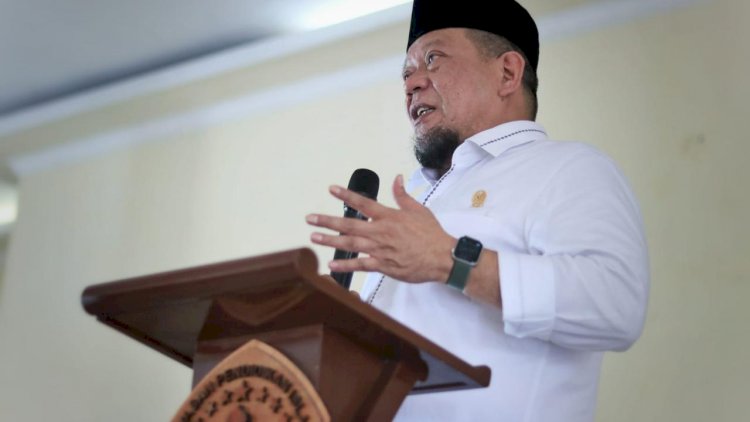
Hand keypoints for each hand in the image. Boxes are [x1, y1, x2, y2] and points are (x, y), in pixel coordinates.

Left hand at [306, 175, 454, 282]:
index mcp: (388, 216)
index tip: (331, 189)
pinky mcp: (383, 265)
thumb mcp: (418, 210)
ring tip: (314, 238)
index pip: (363, 203)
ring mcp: (380, 249)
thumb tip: (397, 179)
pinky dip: (345, 265)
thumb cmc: (431, 234)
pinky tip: (331, 265)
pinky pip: (361, 265)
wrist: (442, 257)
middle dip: (328, 221)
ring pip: (350, 244)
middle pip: (349, 225)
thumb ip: (403, 195)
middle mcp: (380, 231)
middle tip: (310, 219)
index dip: (346, 195)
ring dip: (330, 241)